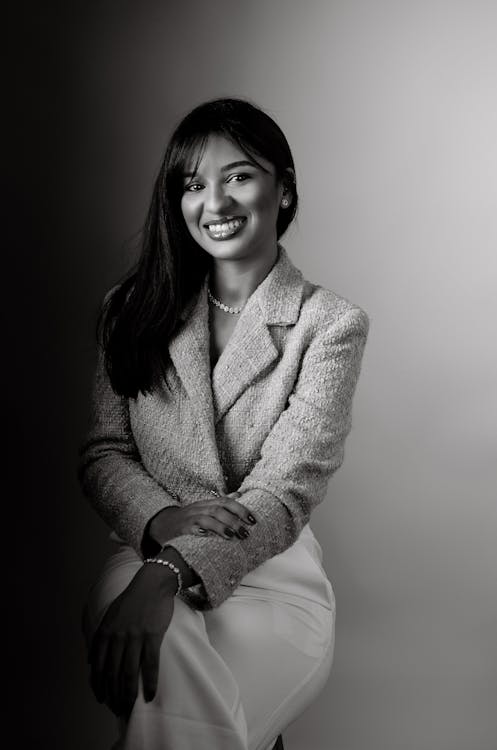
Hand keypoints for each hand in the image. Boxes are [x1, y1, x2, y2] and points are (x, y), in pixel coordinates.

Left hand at [89, 563, 175, 716]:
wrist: (152, 584)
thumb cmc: (131, 601)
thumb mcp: (109, 617)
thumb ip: (99, 639)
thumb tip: (90, 663)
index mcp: (105, 633)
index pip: (98, 668)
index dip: (99, 687)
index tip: (102, 699)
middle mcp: (117, 637)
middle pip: (112, 674)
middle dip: (113, 695)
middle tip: (116, 709)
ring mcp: (135, 637)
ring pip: (129, 673)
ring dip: (128, 694)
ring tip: (129, 707)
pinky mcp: (153, 636)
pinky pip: (150, 665)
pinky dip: (149, 683)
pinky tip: (149, 695)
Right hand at [149, 490, 257, 545]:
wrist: (162, 525)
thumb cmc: (189, 518)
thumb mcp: (205, 508)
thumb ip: (221, 503)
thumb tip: (240, 494)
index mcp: (207, 504)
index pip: (226, 501)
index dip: (240, 509)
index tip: (253, 520)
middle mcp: (199, 508)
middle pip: (219, 509)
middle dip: (235, 519)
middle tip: (246, 531)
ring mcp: (190, 518)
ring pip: (207, 518)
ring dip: (222, 526)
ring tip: (233, 536)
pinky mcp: (182, 529)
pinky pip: (192, 528)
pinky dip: (202, 531)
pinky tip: (210, 537)